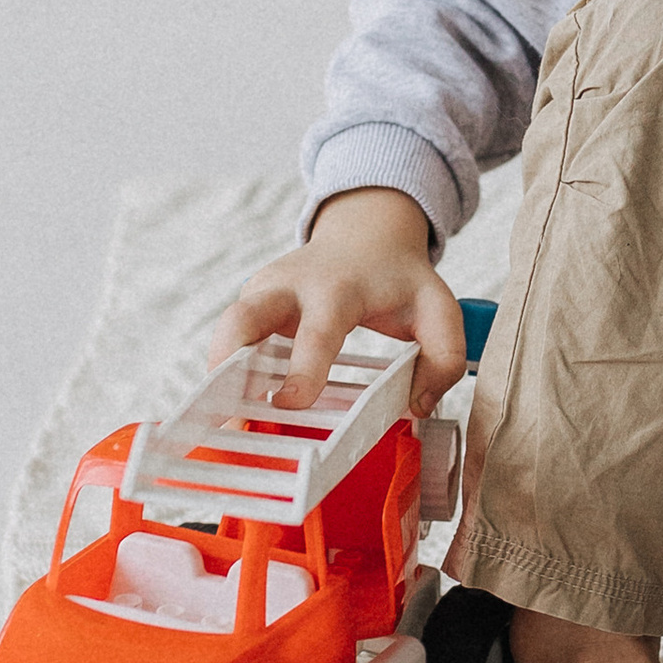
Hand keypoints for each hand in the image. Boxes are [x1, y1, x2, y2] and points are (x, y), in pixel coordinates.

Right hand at [210, 186, 469, 416]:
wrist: (364, 235)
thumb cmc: (399, 279)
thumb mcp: (438, 308)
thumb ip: (444, 356)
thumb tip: (417, 406)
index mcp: (338, 290)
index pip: (317, 332)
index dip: (303, 368)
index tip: (288, 403)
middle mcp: (289, 287)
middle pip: (243, 319)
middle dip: (228, 366)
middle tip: (228, 419)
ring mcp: (262, 293)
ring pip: (226, 331)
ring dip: (218, 379)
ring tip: (223, 427)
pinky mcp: (250, 305)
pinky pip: (228, 342)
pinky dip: (225, 377)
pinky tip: (233, 413)